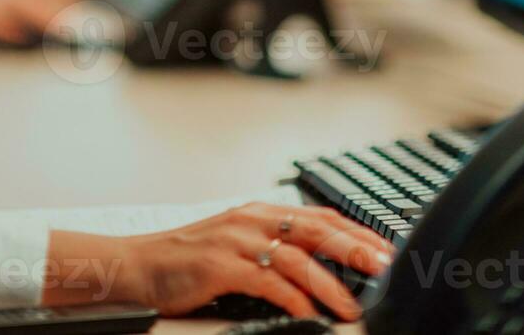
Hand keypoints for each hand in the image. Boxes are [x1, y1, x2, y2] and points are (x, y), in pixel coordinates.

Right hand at [55, 203, 393, 318]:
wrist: (136, 264)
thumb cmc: (187, 260)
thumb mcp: (235, 243)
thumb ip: (273, 247)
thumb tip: (321, 266)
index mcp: (258, 212)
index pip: (320, 216)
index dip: (356, 232)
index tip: (387, 250)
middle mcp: (250, 220)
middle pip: (316, 230)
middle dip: (355, 250)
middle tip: (385, 269)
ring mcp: (234, 241)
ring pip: (295, 258)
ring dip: (329, 284)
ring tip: (351, 306)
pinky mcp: (219, 265)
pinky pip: (265, 282)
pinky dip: (291, 298)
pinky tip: (307, 313)